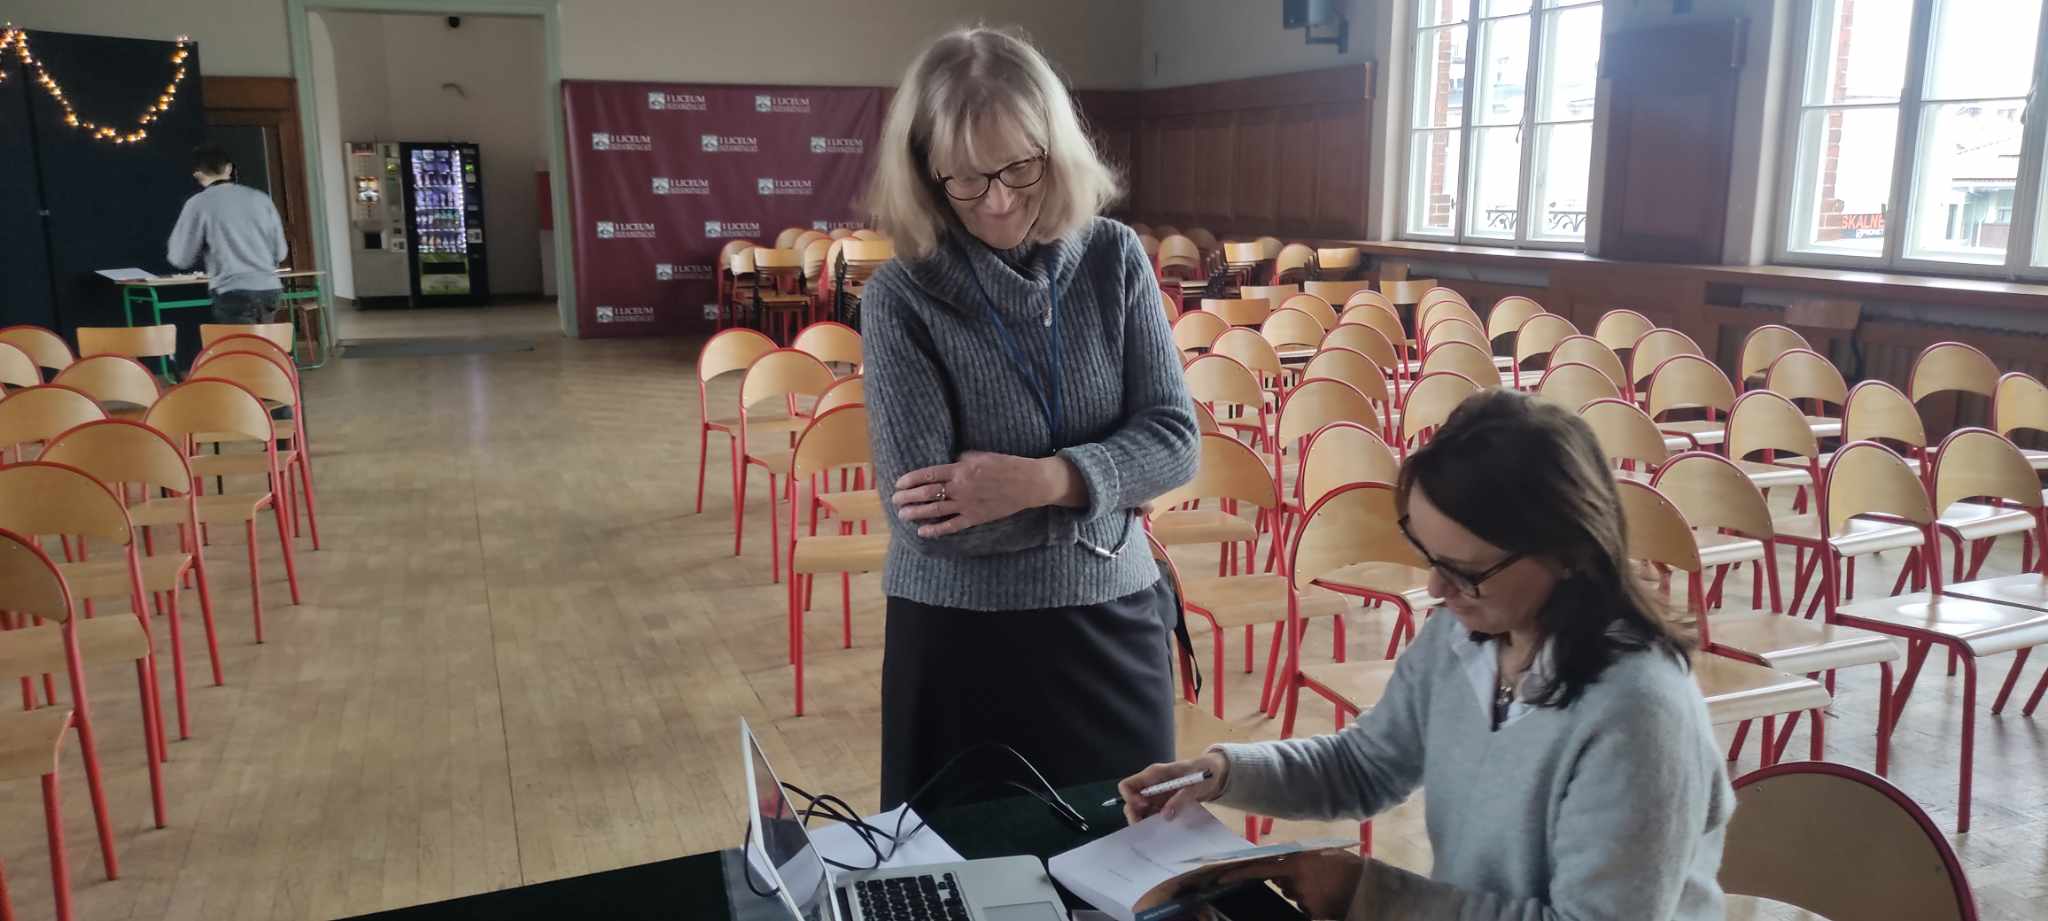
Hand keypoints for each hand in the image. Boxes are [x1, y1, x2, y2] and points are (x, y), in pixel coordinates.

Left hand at [893, 451, 1078, 537]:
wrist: (1029, 483)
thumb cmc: (1006, 465)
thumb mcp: (982, 455)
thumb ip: (962, 459)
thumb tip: (949, 461)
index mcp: (961, 469)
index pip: (928, 474)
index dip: (911, 480)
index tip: (899, 484)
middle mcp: (960, 487)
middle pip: (927, 493)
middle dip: (908, 497)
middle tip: (895, 500)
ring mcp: (967, 504)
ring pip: (935, 510)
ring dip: (916, 513)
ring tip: (903, 514)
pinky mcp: (975, 518)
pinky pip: (951, 525)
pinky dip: (935, 529)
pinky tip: (922, 531)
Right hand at [1117, 751, 1227, 826]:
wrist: (1214, 773)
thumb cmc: (1204, 773)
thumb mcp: (1196, 785)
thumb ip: (1181, 798)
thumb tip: (1166, 815)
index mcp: (1154, 775)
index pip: (1127, 786)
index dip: (1130, 798)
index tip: (1143, 807)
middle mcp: (1150, 786)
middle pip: (1130, 802)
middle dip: (1134, 816)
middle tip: (1147, 828)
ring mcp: (1156, 796)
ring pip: (1139, 812)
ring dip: (1144, 823)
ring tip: (1156, 832)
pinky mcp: (1163, 805)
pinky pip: (1152, 816)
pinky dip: (1154, 824)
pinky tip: (1164, 830)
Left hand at [1215, 850, 1364, 920]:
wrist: (1366, 884)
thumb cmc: (1344, 864)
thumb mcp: (1318, 854)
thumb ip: (1295, 860)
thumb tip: (1279, 867)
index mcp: (1295, 862)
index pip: (1259, 868)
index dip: (1238, 873)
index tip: (1220, 878)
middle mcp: (1295, 881)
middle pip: (1281, 883)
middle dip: (1289, 881)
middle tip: (1313, 876)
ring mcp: (1303, 898)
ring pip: (1294, 895)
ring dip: (1304, 891)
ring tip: (1325, 884)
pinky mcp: (1312, 912)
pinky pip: (1306, 908)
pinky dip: (1314, 903)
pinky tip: (1328, 896)